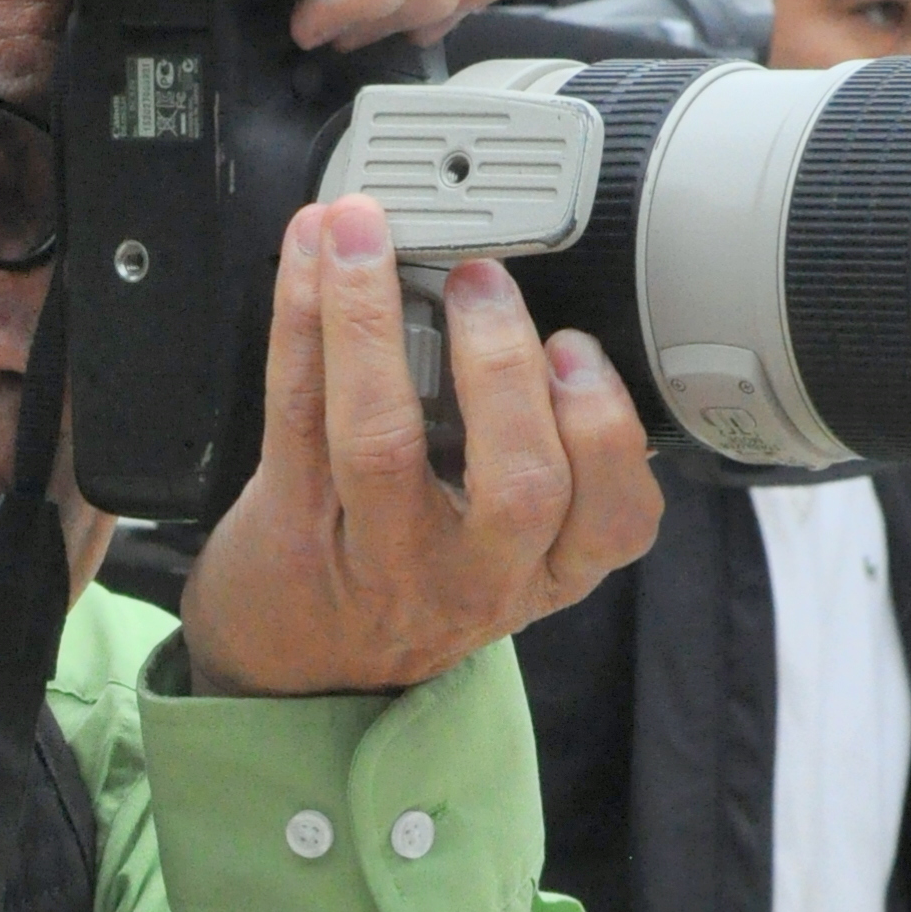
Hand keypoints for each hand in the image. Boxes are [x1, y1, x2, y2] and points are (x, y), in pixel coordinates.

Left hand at [175, 199, 657, 696]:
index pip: (618, 520)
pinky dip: (302, 319)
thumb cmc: (413, 583)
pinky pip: (296, 413)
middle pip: (520, 486)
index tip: (578, 348)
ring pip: (383, 443)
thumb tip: (533, 303)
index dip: (609, 429)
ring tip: (368, 243)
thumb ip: (543, 456)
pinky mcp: (292, 530)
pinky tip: (309, 256)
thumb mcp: (509, 551)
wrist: (299, 668)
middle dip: (505, 367)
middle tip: (480, 281)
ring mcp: (378, 558)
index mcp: (544, 569)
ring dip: (374, 325)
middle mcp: (471, 575)